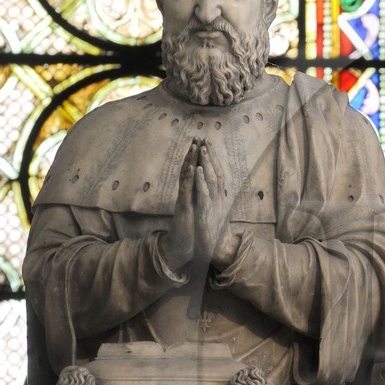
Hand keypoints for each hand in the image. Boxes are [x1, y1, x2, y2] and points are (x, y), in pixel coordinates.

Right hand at [160, 139, 203, 272]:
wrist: (180, 247)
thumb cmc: (189, 231)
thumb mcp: (196, 211)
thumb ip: (196, 199)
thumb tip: (201, 190)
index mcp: (191, 194)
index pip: (194, 172)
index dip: (198, 158)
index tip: (203, 144)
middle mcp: (186, 194)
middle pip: (189, 170)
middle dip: (193, 153)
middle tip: (197, 136)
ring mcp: (183, 199)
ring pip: (186, 176)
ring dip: (190, 161)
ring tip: (194, 146)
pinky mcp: (183, 208)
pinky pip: (186, 190)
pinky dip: (189, 178)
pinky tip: (192, 168)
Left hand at [195, 140, 237, 267]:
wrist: (220, 248)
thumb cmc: (216, 230)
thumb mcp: (215, 210)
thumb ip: (214, 198)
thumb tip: (212, 187)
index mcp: (219, 196)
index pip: (218, 173)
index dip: (213, 159)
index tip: (207, 144)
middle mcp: (219, 197)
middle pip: (216, 172)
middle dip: (210, 156)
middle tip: (205, 140)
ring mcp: (214, 204)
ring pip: (212, 180)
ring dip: (207, 164)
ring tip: (202, 150)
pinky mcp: (207, 212)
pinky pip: (204, 194)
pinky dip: (202, 181)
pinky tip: (198, 171)